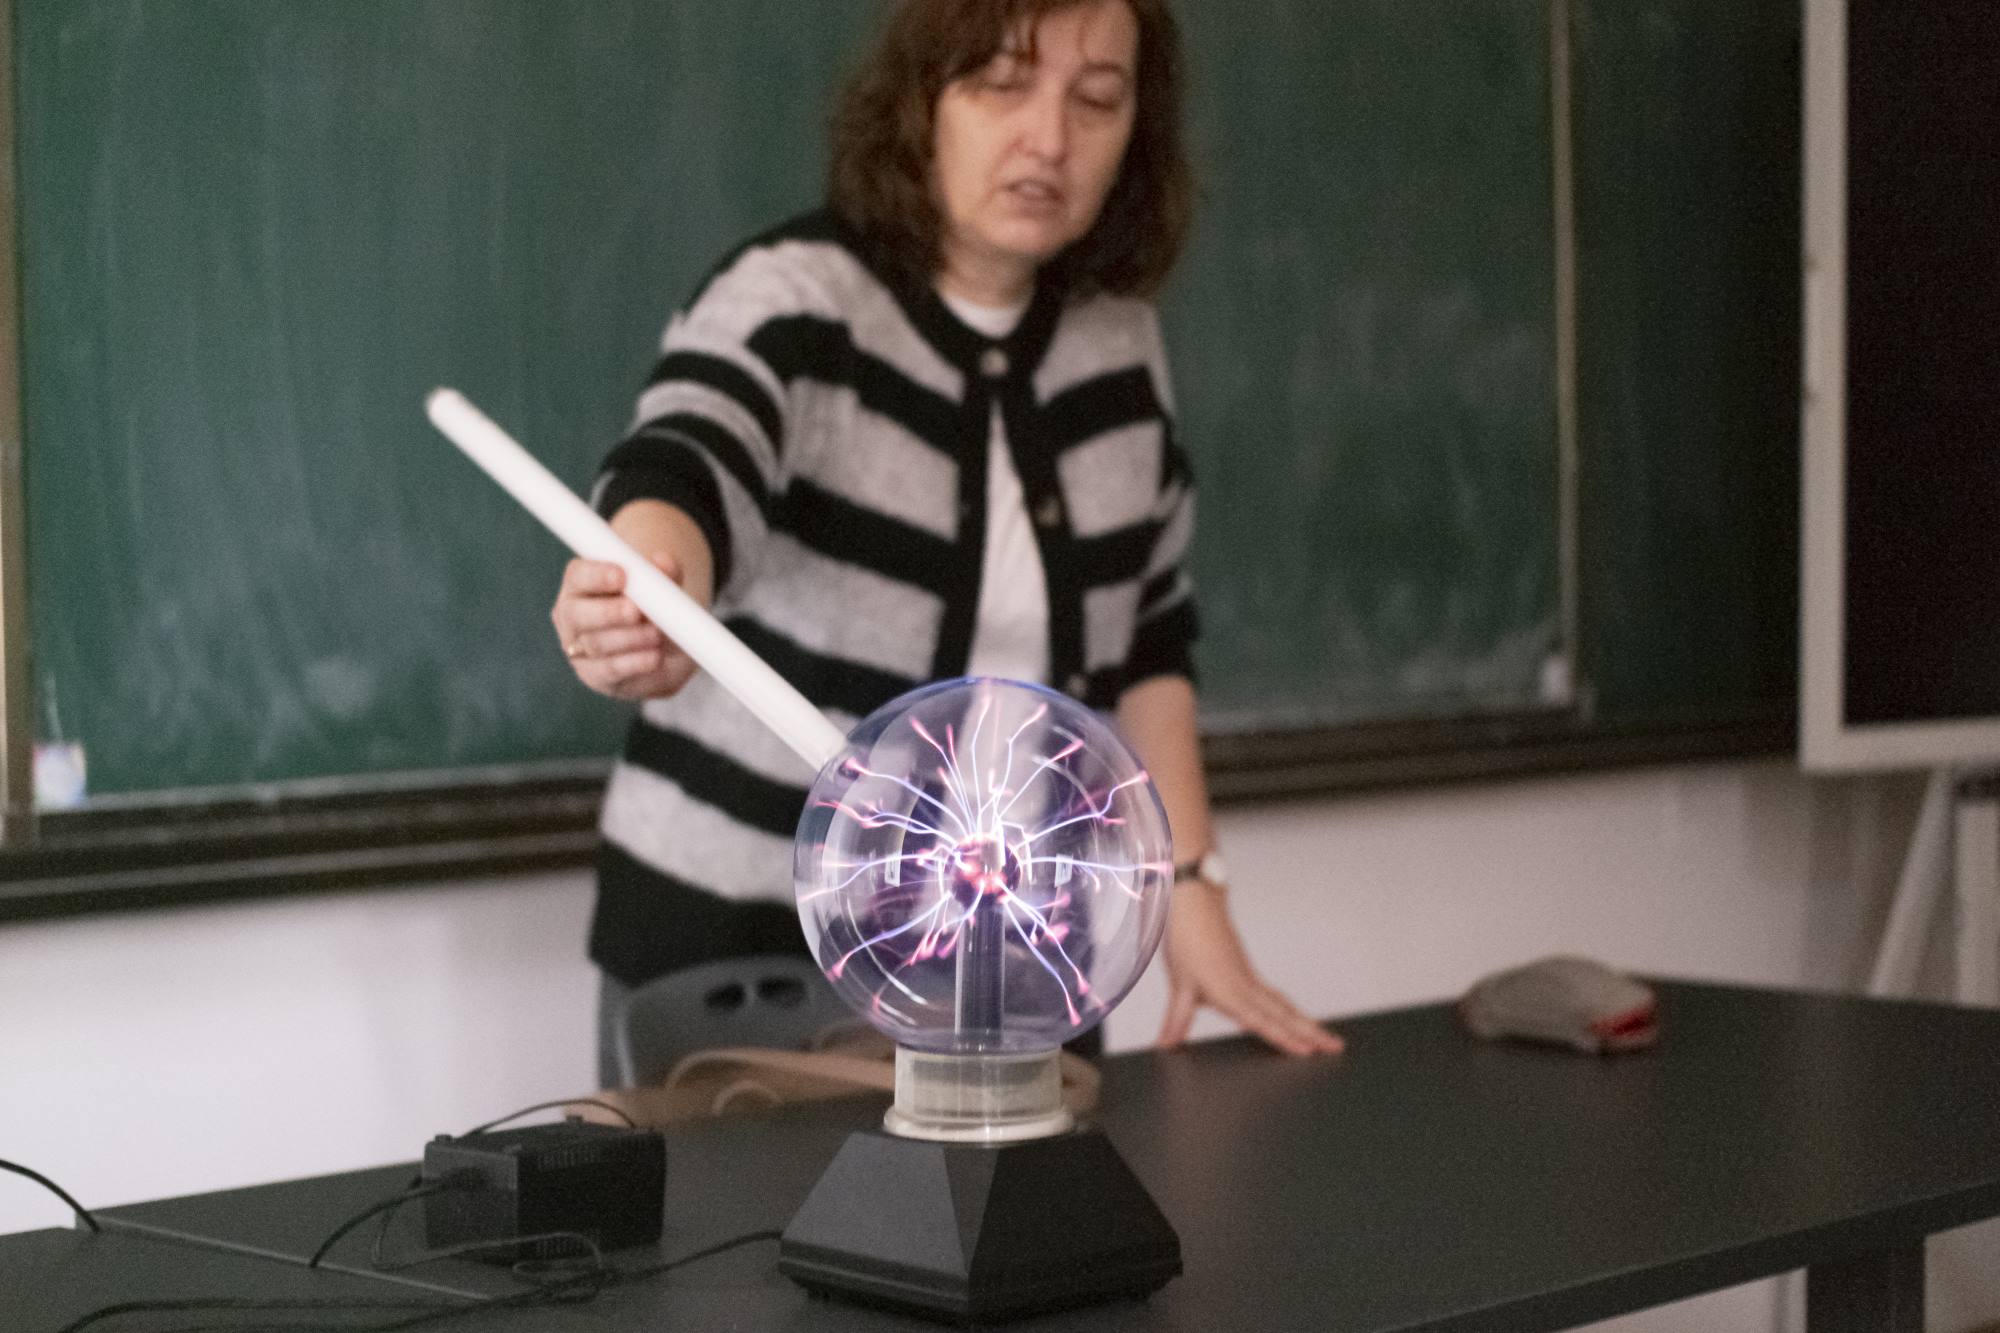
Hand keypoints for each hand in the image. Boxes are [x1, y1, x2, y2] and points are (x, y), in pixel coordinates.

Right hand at [551, 553, 697, 700]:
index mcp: (582, 585)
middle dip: (609, 612)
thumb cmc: (655, 608)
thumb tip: (664, 563)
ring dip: (630, 638)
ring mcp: (579, 649)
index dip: (596, 575)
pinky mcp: (596, 676)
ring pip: (595, 644)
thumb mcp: (663, 589)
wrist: (667, 649)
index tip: (621, 575)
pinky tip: (654, 657)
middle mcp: (572, 617)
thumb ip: (664, 574)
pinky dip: (634, 663)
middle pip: (576, 614)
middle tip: (635, 610)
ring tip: (657, 634)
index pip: (577, 576)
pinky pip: (609, 671)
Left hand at [1156, 880, 1343, 1057]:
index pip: (1263, 1021)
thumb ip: (1176, 1020)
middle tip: (1337, 1047)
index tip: (1308, 1051)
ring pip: (1284, 1005)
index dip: (1285, 1038)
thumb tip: (1165, 1046)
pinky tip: (1295, 1019)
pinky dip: (1290, 1011)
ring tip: (1327, 1038)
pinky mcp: (1248, 973)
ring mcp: (1250, 979)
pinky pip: (1275, 997)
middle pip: (1285, 1014)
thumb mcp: (1179, 984)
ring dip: (1306, 1022)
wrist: (1195, 903)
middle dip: (1312, 1033)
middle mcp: (1247, 986)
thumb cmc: (1186, 939)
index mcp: (1231, 991)